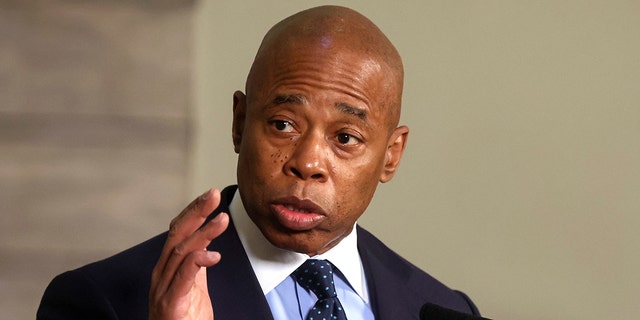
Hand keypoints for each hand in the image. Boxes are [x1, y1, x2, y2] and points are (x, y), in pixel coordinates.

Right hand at [149, 189, 229, 319]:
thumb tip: (208, 243)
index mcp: (167, 266)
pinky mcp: (171, 304)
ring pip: (182, 252)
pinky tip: (213, 254)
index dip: (192, 211)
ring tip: (222, 219)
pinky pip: (183, 278)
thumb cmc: (182, 318)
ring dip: (204, 233)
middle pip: (177, 235)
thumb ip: (196, 264)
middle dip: (196, 212)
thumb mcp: (193, 285)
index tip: (209, 196)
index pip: (178, 231)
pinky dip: (197, 262)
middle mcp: (162, 273)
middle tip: (213, 194)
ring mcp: (163, 288)